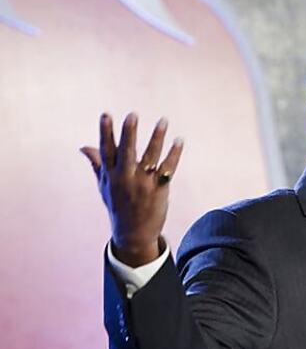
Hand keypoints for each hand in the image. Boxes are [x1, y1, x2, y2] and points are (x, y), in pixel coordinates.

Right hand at [80, 112, 183, 265]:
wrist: (133, 234)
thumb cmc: (118, 206)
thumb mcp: (104, 186)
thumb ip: (97, 164)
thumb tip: (83, 147)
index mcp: (110, 175)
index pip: (106, 150)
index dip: (106, 132)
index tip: (106, 114)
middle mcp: (125, 178)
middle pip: (126, 152)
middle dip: (129, 133)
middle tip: (132, 114)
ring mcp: (143, 184)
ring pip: (151, 157)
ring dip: (157, 137)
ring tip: (163, 120)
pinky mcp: (159, 189)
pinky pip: (168, 168)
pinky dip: (174, 154)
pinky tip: (179, 141)